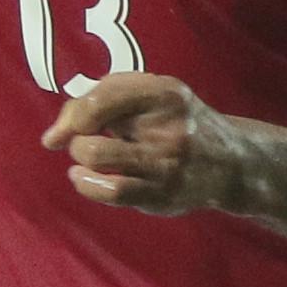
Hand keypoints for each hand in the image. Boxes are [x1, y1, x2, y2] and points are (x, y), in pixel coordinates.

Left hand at [48, 71, 269, 220]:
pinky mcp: (162, 194)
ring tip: (85, 160)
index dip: (72, 112)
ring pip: (97, 155)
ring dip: (80, 156)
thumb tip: (54, 134)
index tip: (63, 127)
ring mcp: (166, 162)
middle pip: (93, 120)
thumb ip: (106, 98)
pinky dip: (86, 184)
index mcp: (165, 93)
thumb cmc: (179, 124)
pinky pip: (110, 190)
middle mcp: (168, 125)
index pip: (103, 94)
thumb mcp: (156, 95)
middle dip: (75, 134)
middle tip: (83, 142)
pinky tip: (86, 179)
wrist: (232, 164)